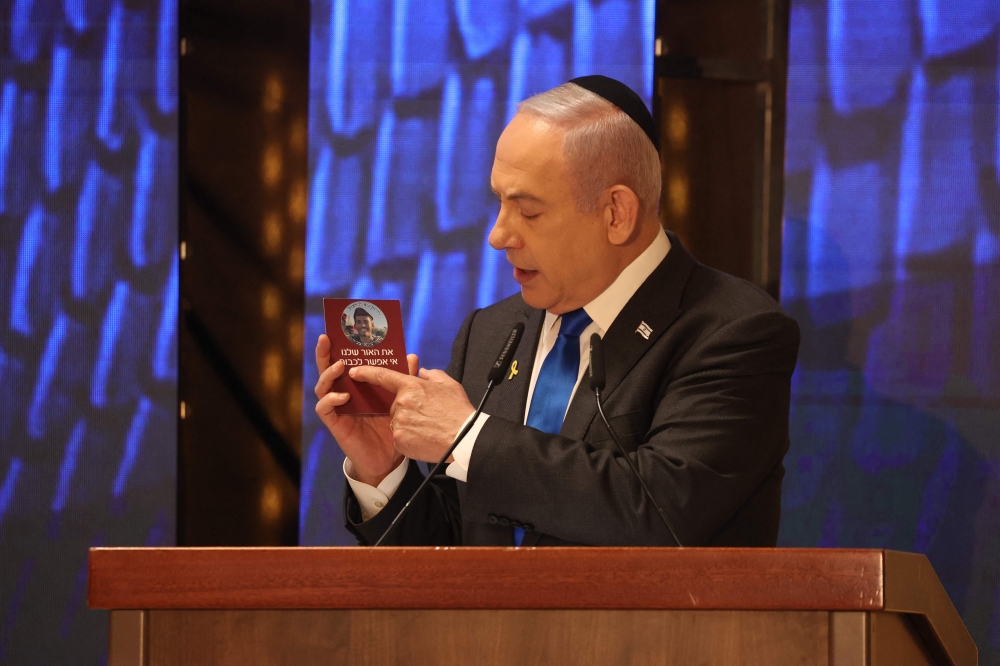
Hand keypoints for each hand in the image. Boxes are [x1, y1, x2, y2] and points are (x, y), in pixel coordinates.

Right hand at [313, 334, 418, 485]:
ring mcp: (337, 408)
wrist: (388, 459)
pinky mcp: (335, 423)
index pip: (346, 362)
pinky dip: (331, 400)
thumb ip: (403, 378)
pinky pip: (324, 408)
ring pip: (322, 386)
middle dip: (325, 353)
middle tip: (327, 338)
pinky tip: (342, 396)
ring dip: (329, 374)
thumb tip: (412, 356)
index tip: (341, 330)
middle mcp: (343, 393)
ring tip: (340, 366)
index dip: (341, 347)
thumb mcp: (398, 400)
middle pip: (328, 369)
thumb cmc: (390, 427)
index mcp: (357, 386)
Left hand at [348, 364, 475, 463]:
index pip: (384, 376)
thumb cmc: (459, 412)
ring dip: (408, 424)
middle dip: (406, 409)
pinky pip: (399, 438)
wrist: (465, 440)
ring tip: (428, 428)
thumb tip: (421, 373)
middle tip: (426, 415)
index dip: (367, 372)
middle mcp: (401, 404)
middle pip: (395, 405)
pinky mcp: (400, 441)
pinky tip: (424, 439)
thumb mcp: (449, 385)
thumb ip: (432, 375)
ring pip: (397, 422)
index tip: (355, 371)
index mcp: (412, 387)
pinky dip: (409, 439)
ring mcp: (399, 423)